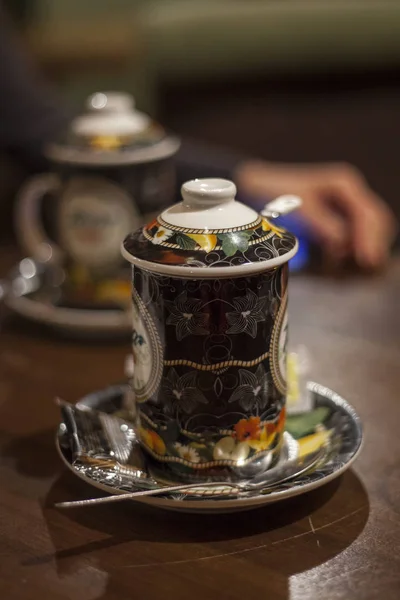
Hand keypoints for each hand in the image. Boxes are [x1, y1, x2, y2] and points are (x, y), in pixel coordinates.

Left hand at [235, 161, 396, 268]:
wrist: (255, 188)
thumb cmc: (273, 191)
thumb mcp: (296, 206)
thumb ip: (321, 223)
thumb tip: (341, 244)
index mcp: (344, 185)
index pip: (368, 214)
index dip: (370, 238)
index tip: (366, 260)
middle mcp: (349, 196)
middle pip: (377, 223)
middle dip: (370, 245)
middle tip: (361, 267)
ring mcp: (345, 209)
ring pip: (368, 232)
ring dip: (361, 250)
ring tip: (345, 266)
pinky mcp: (337, 222)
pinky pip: (353, 239)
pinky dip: (349, 252)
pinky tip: (336, 263)